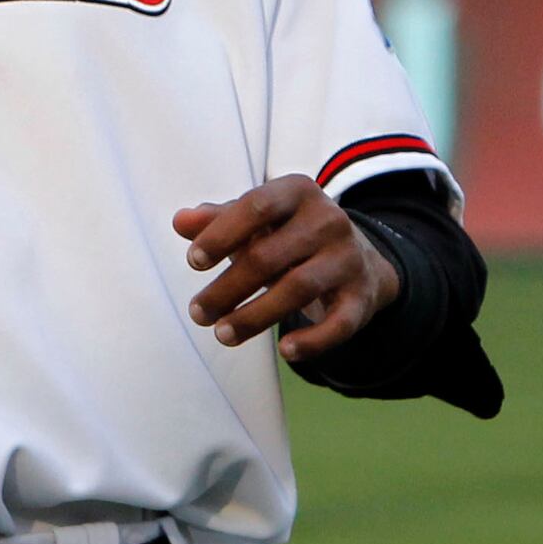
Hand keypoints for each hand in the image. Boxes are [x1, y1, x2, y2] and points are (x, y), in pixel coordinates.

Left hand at [173, 175, 399, 362]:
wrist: (357, 258)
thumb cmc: (289, 236)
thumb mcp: (256, 222)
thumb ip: (217, 220)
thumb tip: (180, 221)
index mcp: (297, 192)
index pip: (255, 206)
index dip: (221, 234)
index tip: (193, 262)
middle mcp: (328, 220)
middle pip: (269, 256)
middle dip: (227, 288)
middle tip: (197, 313)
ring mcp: (348, 257)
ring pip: (298, 288)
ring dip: (255, 316)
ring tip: (221, 334)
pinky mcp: (362, 296)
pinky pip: (339, 323)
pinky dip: (313, 340)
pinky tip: (285, 351)